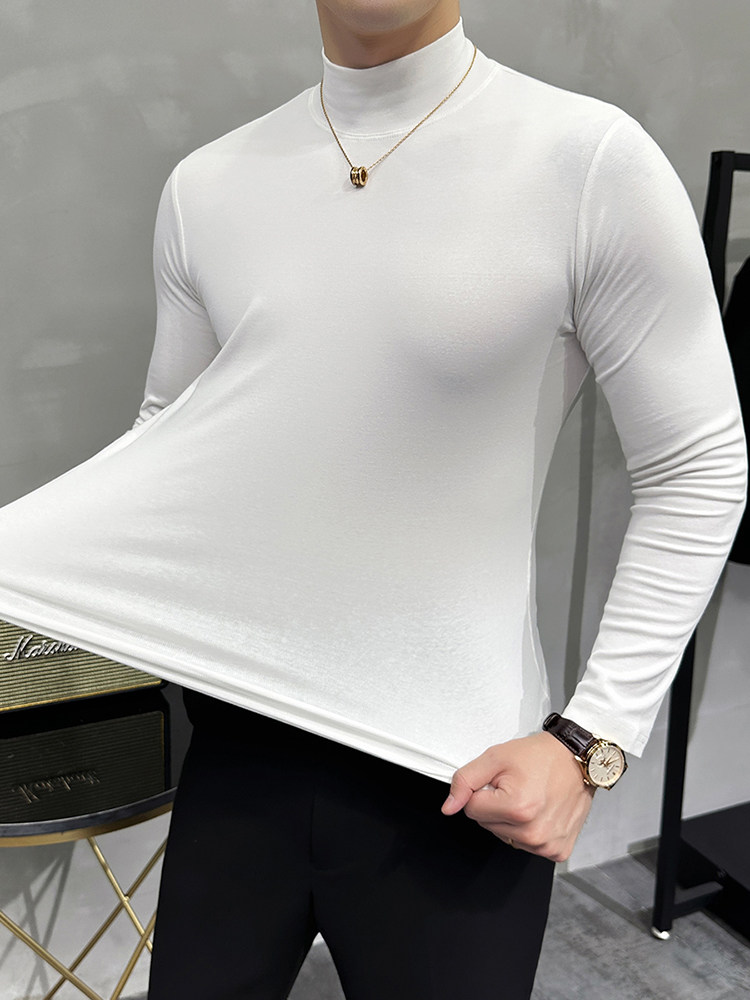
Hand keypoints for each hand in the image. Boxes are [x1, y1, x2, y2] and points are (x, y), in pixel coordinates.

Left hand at [440, 731, 595, 862]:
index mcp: (516, 809)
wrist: (577, 760)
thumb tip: (448, 807)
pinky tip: (540, 812)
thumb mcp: (496, 757)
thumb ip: (465, 781)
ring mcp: (546, 845)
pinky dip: (528, 830)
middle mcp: (533, 832)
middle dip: (495, 806)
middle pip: (487, 825)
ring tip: (529, 798)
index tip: (499, 781)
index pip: (471, 809)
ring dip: (510, 820)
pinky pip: (526, 845)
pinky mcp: (558, 851)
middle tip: (516, 787)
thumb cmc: (540, 757)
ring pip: (504, 836)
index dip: (480, 792)